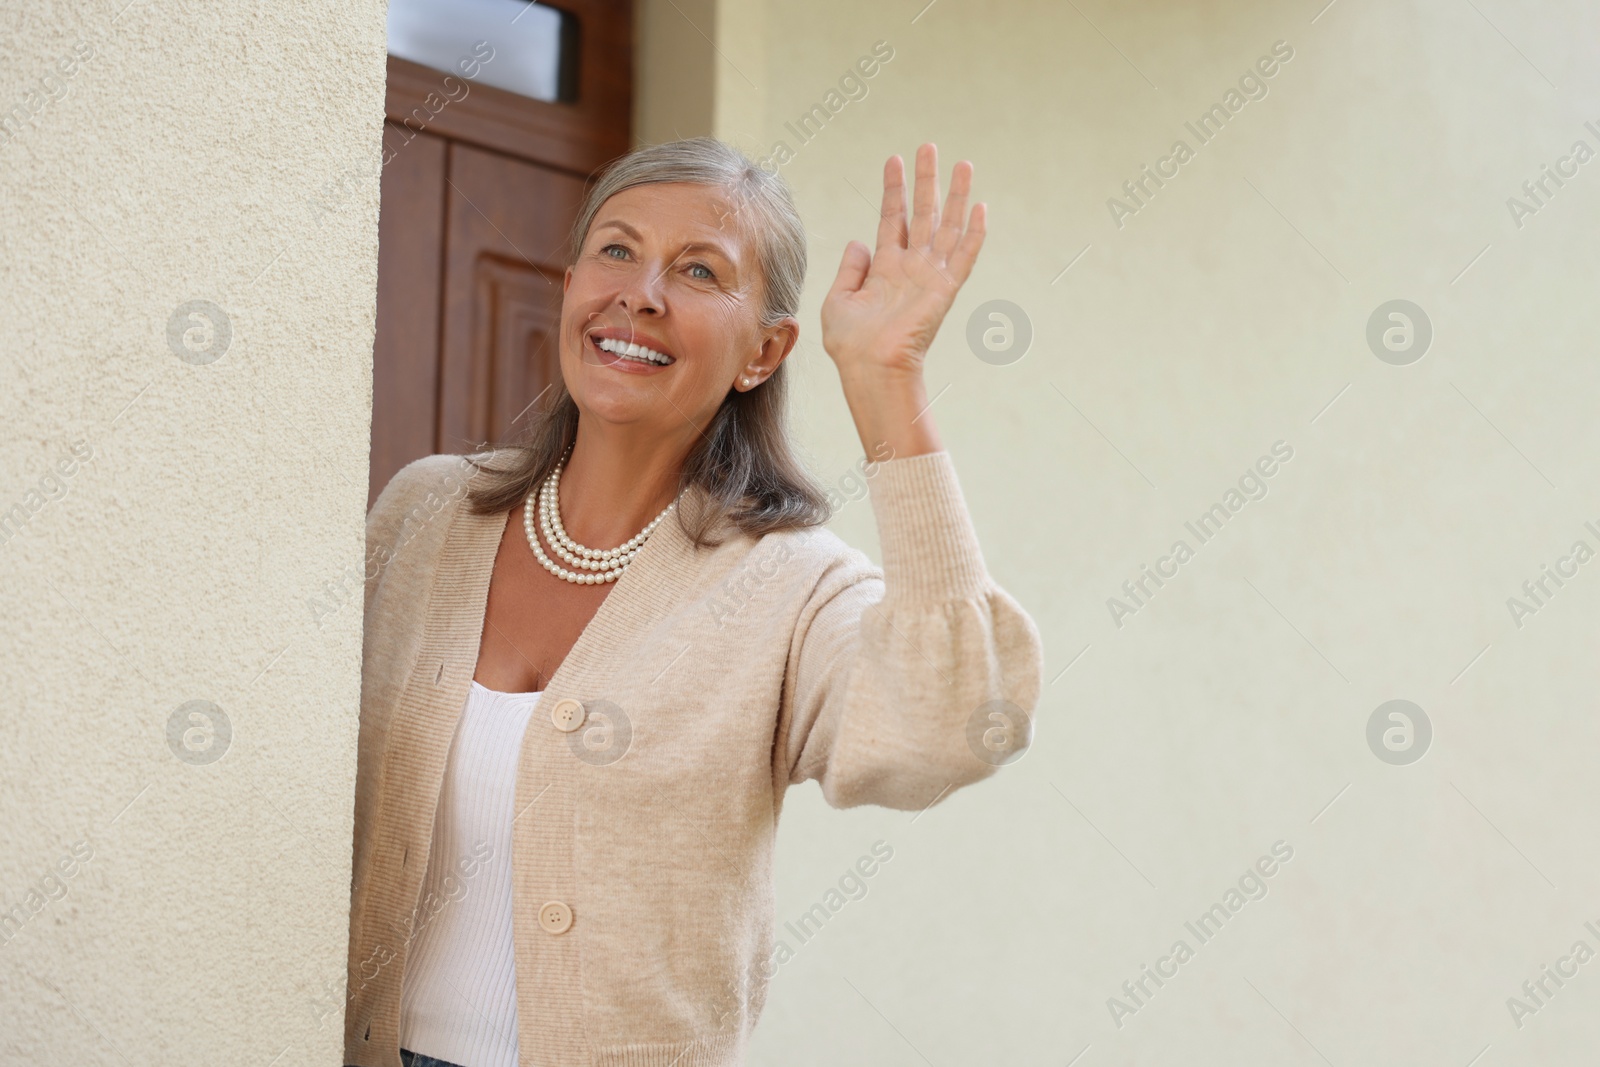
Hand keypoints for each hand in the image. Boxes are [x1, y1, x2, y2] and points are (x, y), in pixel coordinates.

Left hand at [820, 143, 986, 381]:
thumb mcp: (838, 300)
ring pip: (946, 226)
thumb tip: (858, 242)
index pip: (892, 219)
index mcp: (885, 269)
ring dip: (955, 195)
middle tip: (929, 146)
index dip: (894, 189)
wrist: (869, 367)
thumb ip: (849, 269)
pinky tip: (980, 206)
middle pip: (922, 214)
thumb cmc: (851, 344)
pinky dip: (973, 233)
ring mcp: (929, 277)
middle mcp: (910, 268)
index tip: (894, 159)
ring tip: (963, 163)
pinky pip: (963, 256)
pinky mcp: (944, 290)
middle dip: (926, 180)